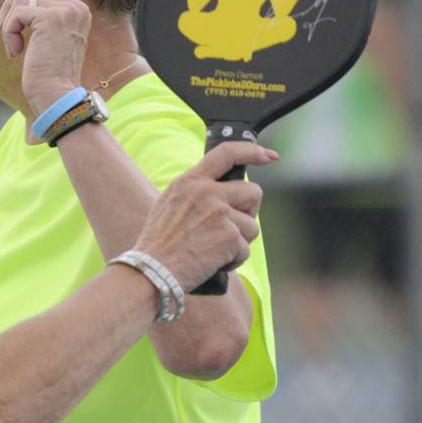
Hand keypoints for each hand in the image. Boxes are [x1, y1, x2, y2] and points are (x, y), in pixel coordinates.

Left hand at [0, 0, 91, 116]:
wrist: (56, 98)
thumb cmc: (47, 77)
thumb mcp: (47, 41)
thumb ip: (40, 18)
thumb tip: (14, 3)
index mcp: (78, 12)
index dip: (20, 3)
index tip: (11, 28)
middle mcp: (76, 8)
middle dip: (11, 4)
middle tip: (2, 29)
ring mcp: (66, 11)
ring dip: (8, 24)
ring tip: (13, 48)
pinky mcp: (52, 19)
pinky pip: (17, 13)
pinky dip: (9, 32)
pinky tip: (15, 52)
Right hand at [133, 142, 276, 291]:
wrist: (152, 270)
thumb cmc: (159, 244)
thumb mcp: (170, 205)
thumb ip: (196, 193)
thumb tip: (225, 195)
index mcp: (190, 181)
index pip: (227, 153)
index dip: (253, 152)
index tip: (269, 156)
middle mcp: (206, 192)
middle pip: (252, 192)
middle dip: (248, 212)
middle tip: (230, 228)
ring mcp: (219, 212)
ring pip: (252, 225)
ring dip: (239, 241)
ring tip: (212, 249)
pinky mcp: (229, 235)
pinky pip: (246, 249)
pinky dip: (233, 260)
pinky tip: (212, 262)